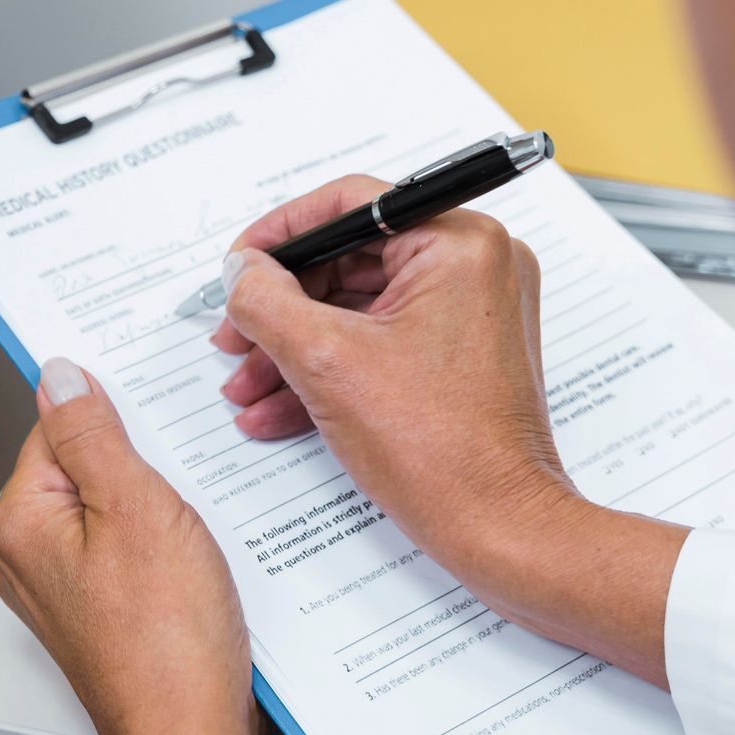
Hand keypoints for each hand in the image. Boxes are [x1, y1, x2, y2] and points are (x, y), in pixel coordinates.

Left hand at [0, 360, 278, 734]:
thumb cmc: (163, 643)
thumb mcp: (134, 506)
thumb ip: (91, 433)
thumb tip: (60, 375)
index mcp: (20, 522)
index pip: (55, 426)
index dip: (112, 414)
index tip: (153, 409)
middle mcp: (30, 556)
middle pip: (84, 466)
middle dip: (140, 462)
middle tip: (183, 478)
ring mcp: (66, 589)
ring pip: (112, 510)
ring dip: (159, 505)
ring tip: (193, 527)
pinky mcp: (103, 613)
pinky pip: (129, 552)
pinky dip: (164, 545)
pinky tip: (196, 559)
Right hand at [212, 174, 571, 566]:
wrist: (499, 529)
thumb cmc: (440, 451)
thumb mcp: (324, 360)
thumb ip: (266, 299)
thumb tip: (241, 268)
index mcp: (458, 244)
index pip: (349, 205)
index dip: (278, 236)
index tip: (238, 265)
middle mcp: (475, 266)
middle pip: (348, 261)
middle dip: (280, 309)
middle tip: (235, 338)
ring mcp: (472, 311)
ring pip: (357, 308)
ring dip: (294, 347)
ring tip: (248, 385)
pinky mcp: (461, 353)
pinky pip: (379, 341)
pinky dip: (330, 369)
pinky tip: (278, 407)